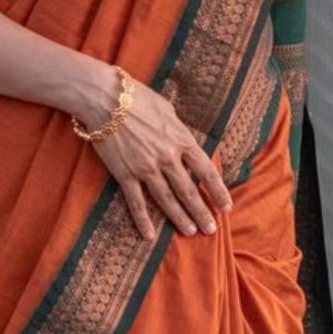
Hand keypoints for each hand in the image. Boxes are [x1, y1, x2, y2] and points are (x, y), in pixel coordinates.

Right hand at [79, 71, 235, 241]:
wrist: (105, 99)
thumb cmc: (137, 98)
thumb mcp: (167, 110)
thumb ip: (178, 130)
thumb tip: (184, 141)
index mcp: (181, 140)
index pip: (206, 171)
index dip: (218, 191)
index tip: (227, 207)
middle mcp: (167, 158)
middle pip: (189, 191)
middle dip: (202, 212)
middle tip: (211, 230)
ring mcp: (146, 169)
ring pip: (167, 200)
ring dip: (180, 218)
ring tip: (190, 232)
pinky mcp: (125, 175)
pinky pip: (136, 203)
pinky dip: (143, 220)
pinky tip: (150, 235)